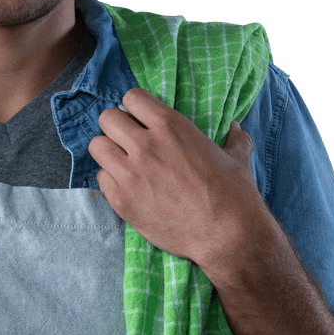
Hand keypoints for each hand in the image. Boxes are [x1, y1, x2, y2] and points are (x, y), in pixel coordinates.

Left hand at [87, 88, 267, 266]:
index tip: (140, 119)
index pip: (132, 97)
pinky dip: (110, 179)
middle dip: (116, 127)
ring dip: (108, 152)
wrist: (226, 236)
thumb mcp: (237, 158)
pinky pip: (99, 177)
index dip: (135, 108)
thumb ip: (233, 138)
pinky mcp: (121, 200)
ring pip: (96, 146)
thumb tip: (235, 128)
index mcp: (171, 127)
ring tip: (123, 162)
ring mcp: (130, 173)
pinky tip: (127, 186)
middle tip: (128, 140)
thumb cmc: (234, 195)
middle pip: (107, 118)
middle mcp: (146, 146)